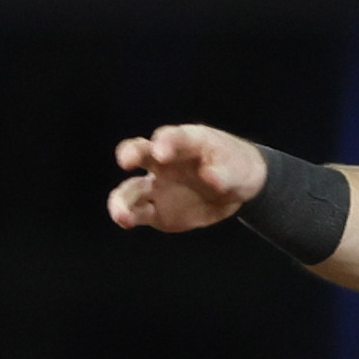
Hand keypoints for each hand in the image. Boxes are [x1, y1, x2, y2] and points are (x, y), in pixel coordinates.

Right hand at [109, 124, 268, 232]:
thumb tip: (210, 177)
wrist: (236, 187)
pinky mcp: (156, 209)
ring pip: (132, 188)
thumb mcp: (238, 169)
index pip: (172, 137)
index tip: (162, 153)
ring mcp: (157, 185)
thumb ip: (224, 173)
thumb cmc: (235, 167)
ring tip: (121, 214)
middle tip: (126, 161)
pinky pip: (138, 211)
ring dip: (123, 199)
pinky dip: (129, 215)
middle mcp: (164, 161)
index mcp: (185, 142)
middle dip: (131, 154)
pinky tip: (125, 221)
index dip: (166, 143)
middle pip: (141, 152)